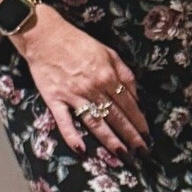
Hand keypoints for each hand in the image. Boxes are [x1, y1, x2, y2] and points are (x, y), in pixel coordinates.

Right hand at [12, 8, 149, 157]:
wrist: (45, 36)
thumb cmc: (78, 42)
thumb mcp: (108, 52)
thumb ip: (124, 74)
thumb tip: (136, 96)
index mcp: (108, 76)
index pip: (128, 104)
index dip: (139, 121)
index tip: (147, 136)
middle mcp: (93, 88)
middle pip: (116, 117)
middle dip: (131, 136)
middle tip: (142, 153)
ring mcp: (73, 95)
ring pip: (96, 122)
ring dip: (110, 140)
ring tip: (122, 155)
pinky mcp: (55, 99)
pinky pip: (65, 121)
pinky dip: (72, 136)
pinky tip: (82, 150)